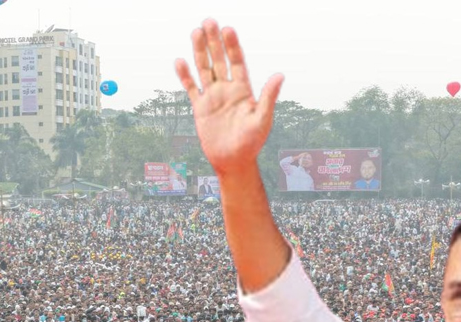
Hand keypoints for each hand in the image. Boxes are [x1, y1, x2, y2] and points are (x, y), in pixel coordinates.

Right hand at [174, 19, 281, 174]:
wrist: (233, 161)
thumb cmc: (252, 143)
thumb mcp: (262, 119)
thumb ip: (268, 96)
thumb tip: (280, 75)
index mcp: (243, 89)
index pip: (237, 62)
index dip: (232, 46)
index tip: (228, 30)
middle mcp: (227, 89)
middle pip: (219, 60)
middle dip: (214, 41)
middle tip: (209, 21)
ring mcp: (213, 96)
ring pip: (204, 69)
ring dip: (199, 51)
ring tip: (195, 32)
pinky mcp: (200, 107)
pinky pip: (191, 88)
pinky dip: (185, 76)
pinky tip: (180, 61)